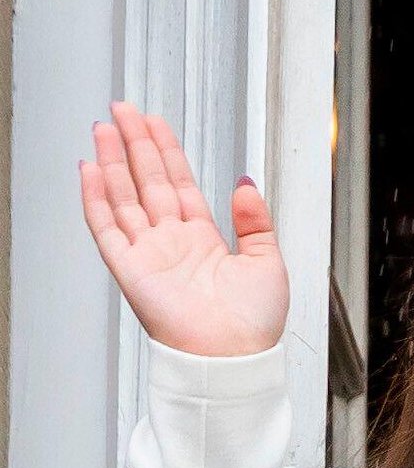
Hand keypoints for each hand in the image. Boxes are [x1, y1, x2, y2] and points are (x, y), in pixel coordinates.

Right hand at [80, 103, 288, 356]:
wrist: (234, 358)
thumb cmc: (253, 326)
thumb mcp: (268, 262)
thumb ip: (255, 221)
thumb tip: (245, 185)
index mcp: (205, 243)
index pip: (180, 185)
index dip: (167, 152)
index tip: (156, 123)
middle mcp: (174, 246)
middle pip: (148, 183)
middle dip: (135, 144)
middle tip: (123, 110)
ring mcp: (150, 256)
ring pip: (125, 198)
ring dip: (113, 161)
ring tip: (104, 128)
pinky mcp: (131, 271)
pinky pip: (107, 229)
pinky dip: (96, 199)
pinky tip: (90, 170)